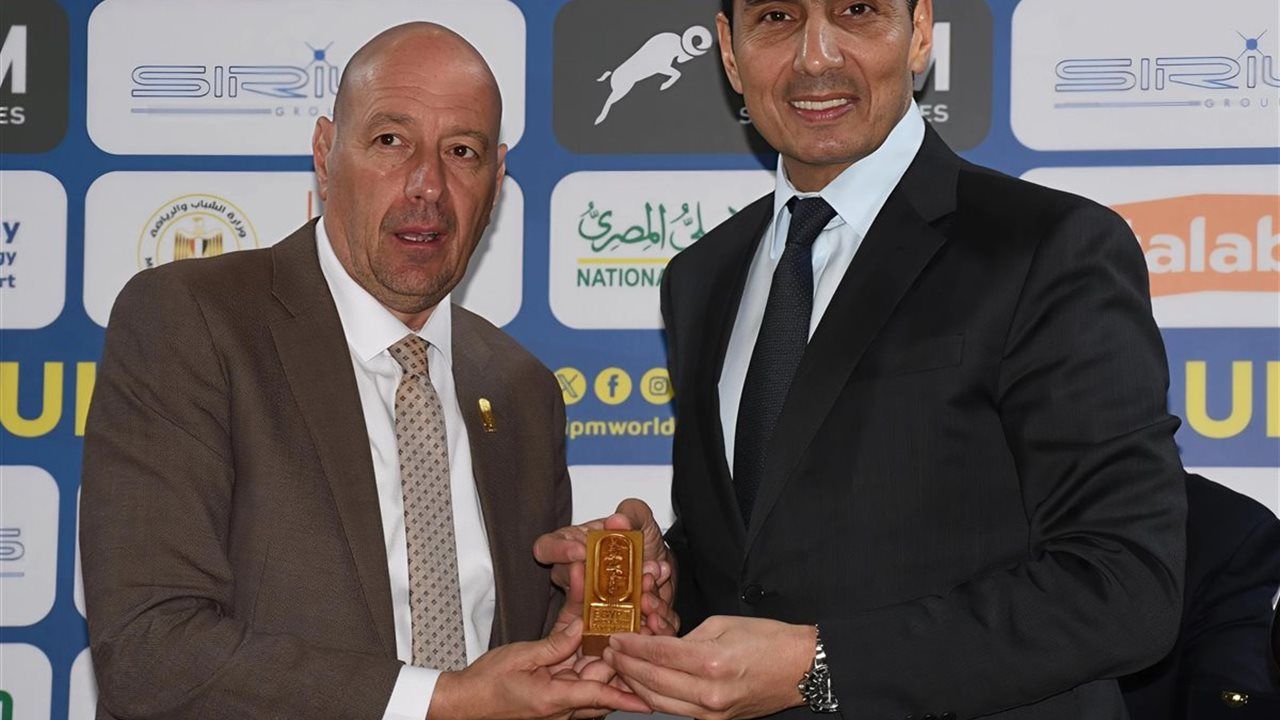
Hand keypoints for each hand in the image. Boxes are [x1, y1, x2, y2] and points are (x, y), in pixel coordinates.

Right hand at [428, 618, 650, 719]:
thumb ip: (554, 644)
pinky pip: (578, 685)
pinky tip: (599, 649)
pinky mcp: (552, 698)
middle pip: (601, 686)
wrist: (464, 703)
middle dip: (620, 668)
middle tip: (639, 643)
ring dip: (607, 667)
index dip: (625, 697)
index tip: (649, 700)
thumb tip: (580, 629)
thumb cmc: (486, 684)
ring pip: (593, 686)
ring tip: (625, 645)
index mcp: (553, 698)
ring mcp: (557, 704)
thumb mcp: (520, 657)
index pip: (598, 696)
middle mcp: (560, 706)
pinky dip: (589, 669)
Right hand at [534, 498, 678, 635]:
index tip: (580, 550)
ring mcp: (589, 600)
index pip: (546, 548)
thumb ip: (633, 513)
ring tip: (648, 584)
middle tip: (623, 573)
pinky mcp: (610, 621)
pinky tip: (656, 607)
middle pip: (567, 581)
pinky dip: (638, 615)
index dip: (558, 550)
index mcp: (573, 545)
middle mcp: (575, 575)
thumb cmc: (640, 541)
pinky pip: (619, 626)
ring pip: (592, 608)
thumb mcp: (642, 520)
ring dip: (624, 598)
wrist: (658, 568)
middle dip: (595, 580)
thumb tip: (618, 521)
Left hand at [603, 616, 815, 719]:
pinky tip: (644, 686)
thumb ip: (688, 637)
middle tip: (608, 652)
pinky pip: (677, 711)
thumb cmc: (768, 640)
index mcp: (711, 661)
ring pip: (660, 702)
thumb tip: (662, 647)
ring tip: (619, 669)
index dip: (633, 645)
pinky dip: (656, 699)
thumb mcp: (723, 624)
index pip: (659, 654)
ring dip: (635, 685)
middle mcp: (709, 692)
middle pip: (653, 681)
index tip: (616, 637)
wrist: (801, 668)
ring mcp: (712, 712)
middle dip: (626, 665)